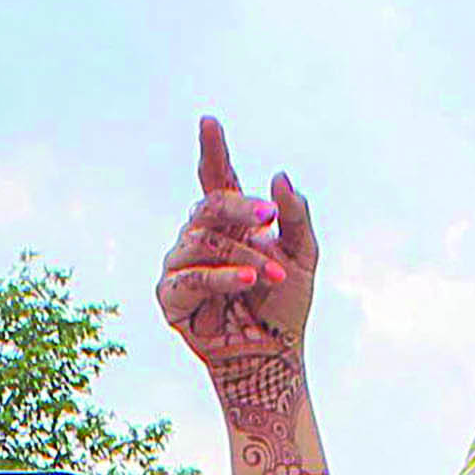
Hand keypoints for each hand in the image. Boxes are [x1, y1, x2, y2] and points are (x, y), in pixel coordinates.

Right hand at [158, 116, 316, 369]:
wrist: (272, 353)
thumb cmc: (285, 304)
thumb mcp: (303, 255)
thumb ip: (295, 216)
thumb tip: (278, 176)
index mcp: (231, 222)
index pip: (216, 178)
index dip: (212, 150)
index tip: (209, 122)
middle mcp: (201, 238)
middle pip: (209, 206)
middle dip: (239, 209)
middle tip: (268, 219)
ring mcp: (182, 265)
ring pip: (202, 242)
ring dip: (241, 255)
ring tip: (268, 274)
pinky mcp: (172, 297)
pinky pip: (192, 277)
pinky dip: (221, 277)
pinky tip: (245, 282)